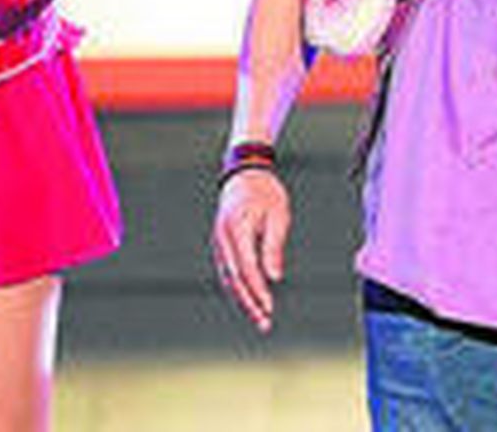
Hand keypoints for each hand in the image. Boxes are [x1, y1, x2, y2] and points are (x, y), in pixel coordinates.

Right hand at [210, 169, 290, 332]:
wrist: (245, 173)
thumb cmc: (266, 192)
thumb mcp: (278, 215)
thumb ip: (273, 246)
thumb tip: (275, 277)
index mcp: (236, 229)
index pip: (246, 268)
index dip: (258, 290)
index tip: (270, 307)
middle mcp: (223, 238)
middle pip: (234, 279)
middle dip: (249, 303)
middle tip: (264, 323)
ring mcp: (219, 242)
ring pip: (228, 278)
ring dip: (243, 299)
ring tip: (260, 317)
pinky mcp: (221, 244)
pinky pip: (228, 271)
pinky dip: (238, 287)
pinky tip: (250, 300)